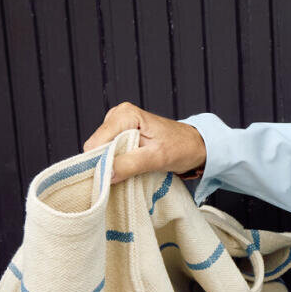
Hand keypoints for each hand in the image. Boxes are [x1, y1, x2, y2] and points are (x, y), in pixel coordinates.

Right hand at [83, 102, 205, 183]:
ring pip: (100, 151)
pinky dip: (117, 162)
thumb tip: (106, 174)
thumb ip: (131, 164)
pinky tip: (131, 166)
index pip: (96, 143)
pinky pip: (108, 152)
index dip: (101, 162)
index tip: (114, 177)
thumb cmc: (181, 147)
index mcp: (125, 114)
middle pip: (96, 147)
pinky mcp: (120, 134)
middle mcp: (118, 115)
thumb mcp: (157, 158)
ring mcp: (118, 124)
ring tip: (134, 168)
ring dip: (113, 164)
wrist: (194, 145)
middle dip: (107, 163)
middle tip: (127, 174)